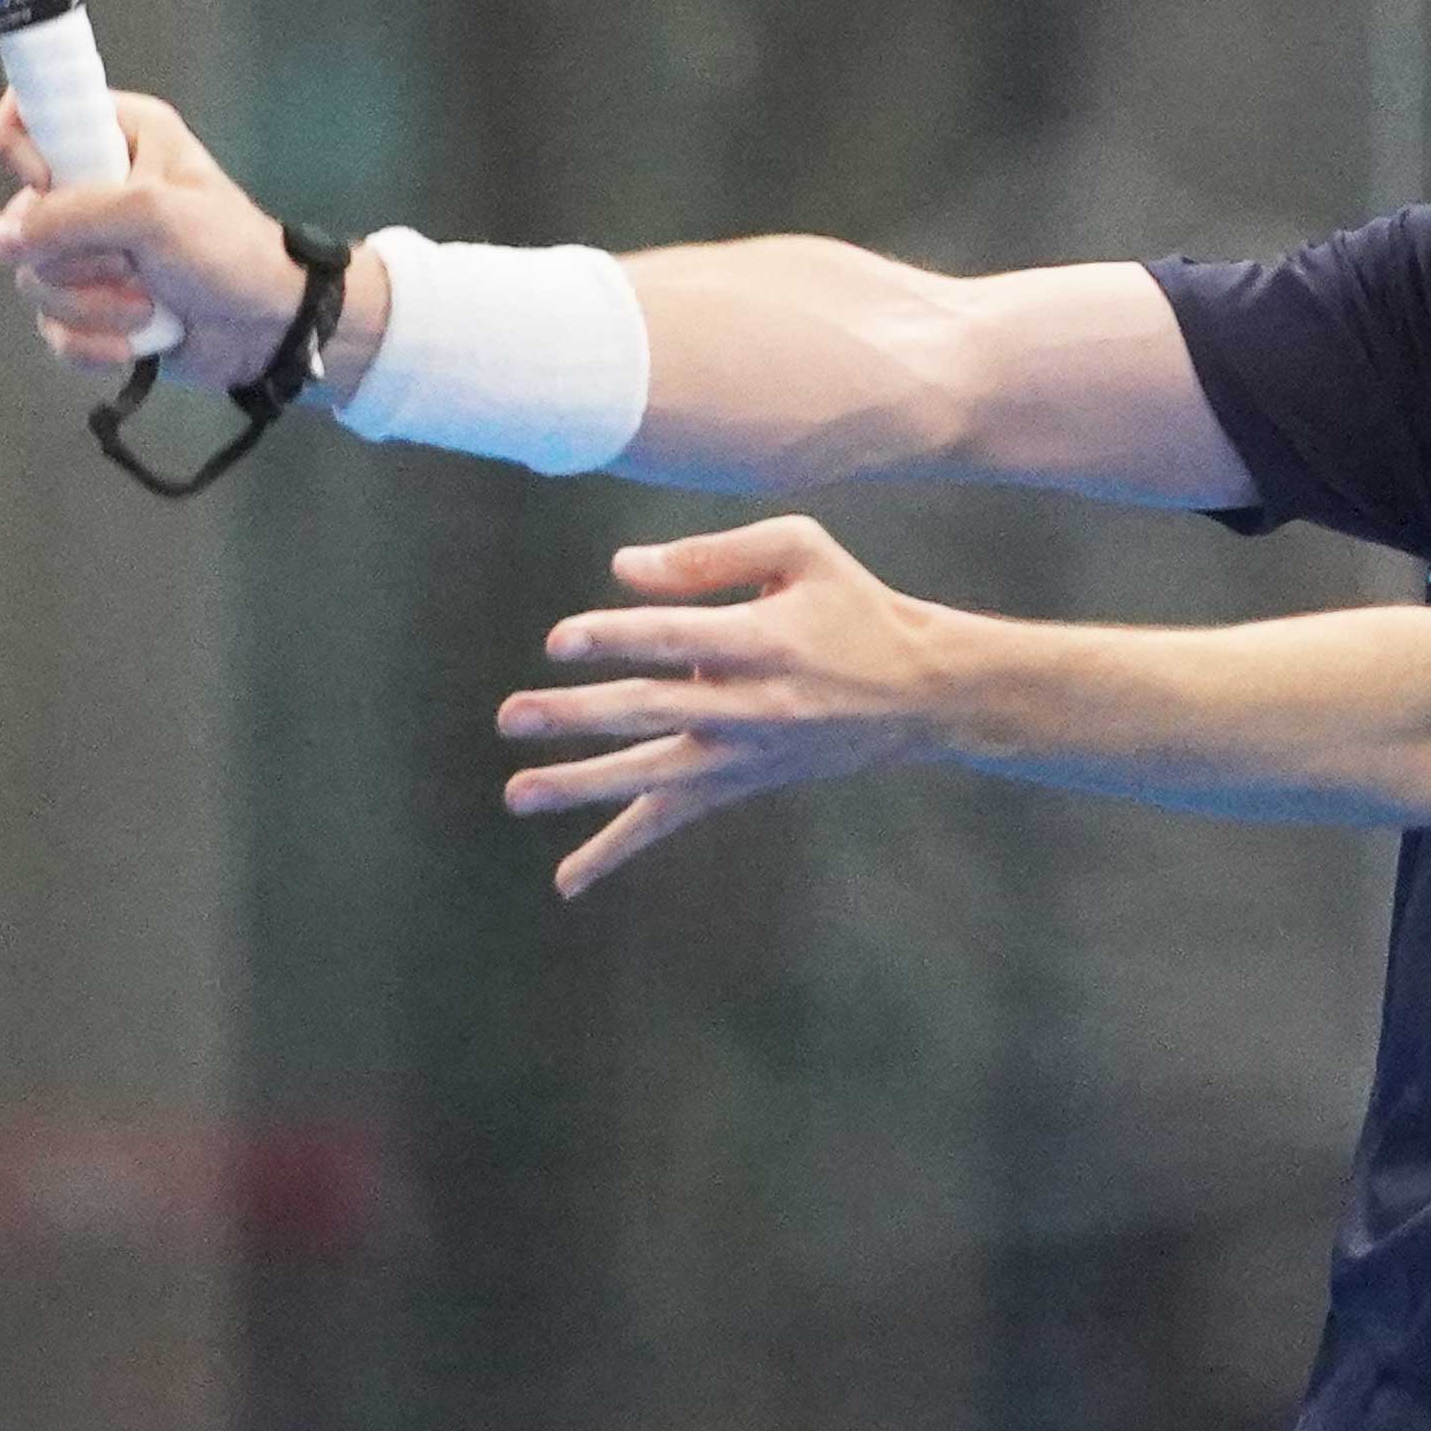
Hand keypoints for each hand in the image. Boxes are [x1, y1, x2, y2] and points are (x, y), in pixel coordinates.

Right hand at [0, 88, 307, 377]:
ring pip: (34, 280)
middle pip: (22, 218)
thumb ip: (71, 216)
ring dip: (93, 305)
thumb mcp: (154, 214)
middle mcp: (94, 186)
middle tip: (132, 260)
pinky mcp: (91, 304)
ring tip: (148, 303)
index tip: (49, 184)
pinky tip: (136, 339)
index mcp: (116, 134)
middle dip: (76, 257)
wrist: (270, 327)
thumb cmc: (230, 250)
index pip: (30, 114)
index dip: (25, 153)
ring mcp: (88, 250)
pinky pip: (53, 327)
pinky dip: (94, 342)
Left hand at [497, 517, 960, 896]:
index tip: (560, 640)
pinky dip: (615, 849)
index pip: (677, 639)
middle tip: (513, 716)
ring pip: (653, 775)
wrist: (917, 692)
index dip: (617, 637)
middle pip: (653, 711)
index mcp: (765, 639)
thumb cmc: (853, 605)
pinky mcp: (736, 782)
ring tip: (516, 792)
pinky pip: (669, 819)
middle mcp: (750, 704)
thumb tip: (621, 568)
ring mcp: (742, 752)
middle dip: (579, 715)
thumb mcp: (801, 550)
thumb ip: (712, 555)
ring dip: (582, 786)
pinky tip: (565, 880)